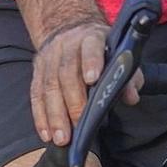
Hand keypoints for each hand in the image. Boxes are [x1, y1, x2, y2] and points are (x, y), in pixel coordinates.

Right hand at [29, 17, 140, 146]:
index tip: (92, 79)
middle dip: (72, 102)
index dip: (91, 62)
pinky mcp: (38, 69)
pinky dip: (40, 115)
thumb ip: (129, 76)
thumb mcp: (118, 54)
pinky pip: (36, 94)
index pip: (90, 48)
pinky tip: (46, 133)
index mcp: (91, 38)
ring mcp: (49, 57)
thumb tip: (130, 97)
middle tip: (78, 126)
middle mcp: (67, 45)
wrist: (70, 28)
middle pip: (66, 73)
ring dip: (54, 114)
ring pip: (48, 86)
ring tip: (61, 137)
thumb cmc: (100, 49)